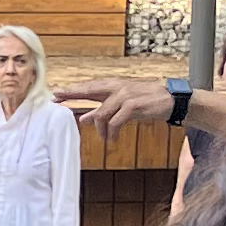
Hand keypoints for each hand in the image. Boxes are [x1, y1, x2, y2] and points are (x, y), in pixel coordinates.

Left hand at [59, 77, 178, 132]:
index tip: (55, 94)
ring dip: (100, 129)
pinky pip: (115, 122)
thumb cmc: (144, 102)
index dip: (71, 91)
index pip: (88, 87)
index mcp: (113, 86)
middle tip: (58, 105)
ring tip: (105, 138)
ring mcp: (124, 95)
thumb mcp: (122, 105)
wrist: (169, 100)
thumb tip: (83, 118)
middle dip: (72, 97)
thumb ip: (103, 109)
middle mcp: (116, 87)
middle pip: (88, 91)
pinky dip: (112, 132)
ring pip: (102, 114)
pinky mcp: (133, 105)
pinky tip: (113, 139)